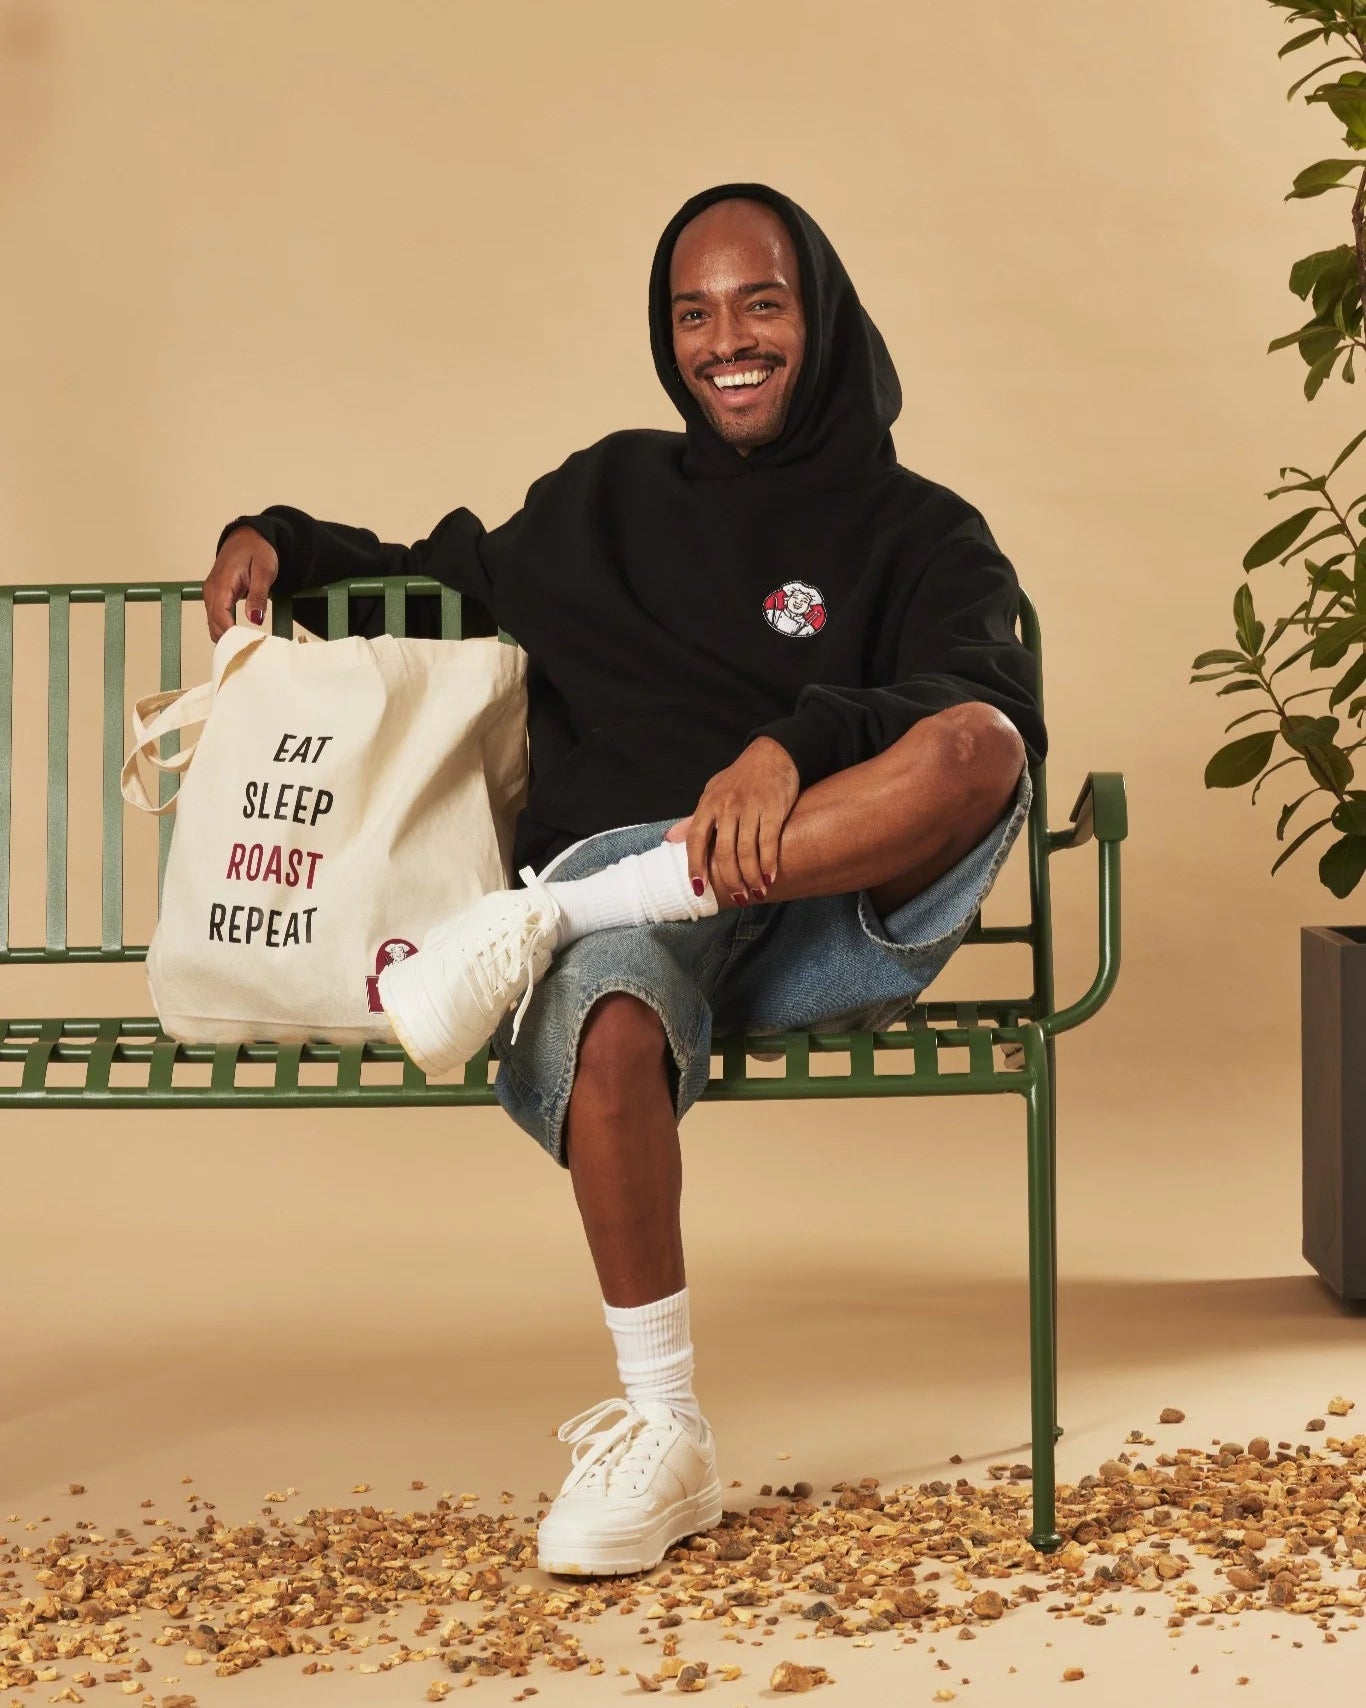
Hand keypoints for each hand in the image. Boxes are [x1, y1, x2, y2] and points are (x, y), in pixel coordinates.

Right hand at [202, 525, 278, 641]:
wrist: (249, 536)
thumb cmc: (258, 550)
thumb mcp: (264, 572)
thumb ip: (258, 596)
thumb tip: (255, 619)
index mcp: (221, 584)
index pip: (221, 617)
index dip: (232, 635)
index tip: (247, 647)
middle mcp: (211, 590)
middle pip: (214, 625)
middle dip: (230, 641)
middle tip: (250, 652)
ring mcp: (211, 593)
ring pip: (214, 624)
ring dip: (227, 637)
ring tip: (247, 647)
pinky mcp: (215, 596)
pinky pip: (216, 618)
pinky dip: (226, 629)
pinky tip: (240, 637)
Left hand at [663, 736, 798, 903]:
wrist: (772, 753)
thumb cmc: (740, 777)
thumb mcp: (712, 792)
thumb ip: (694, 818)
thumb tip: (670, 838)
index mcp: (708, 804)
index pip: (695, 840)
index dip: (695, 867)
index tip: (699, 889)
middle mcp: (726, 806)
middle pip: (724, 852)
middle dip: (730, 880)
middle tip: (738, 898)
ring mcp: (749, 807)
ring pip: (746, 850)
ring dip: (751, 877)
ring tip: (756, 892)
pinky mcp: (772, 807)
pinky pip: (768, 841)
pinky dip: (768, 862)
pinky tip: (770, 877)